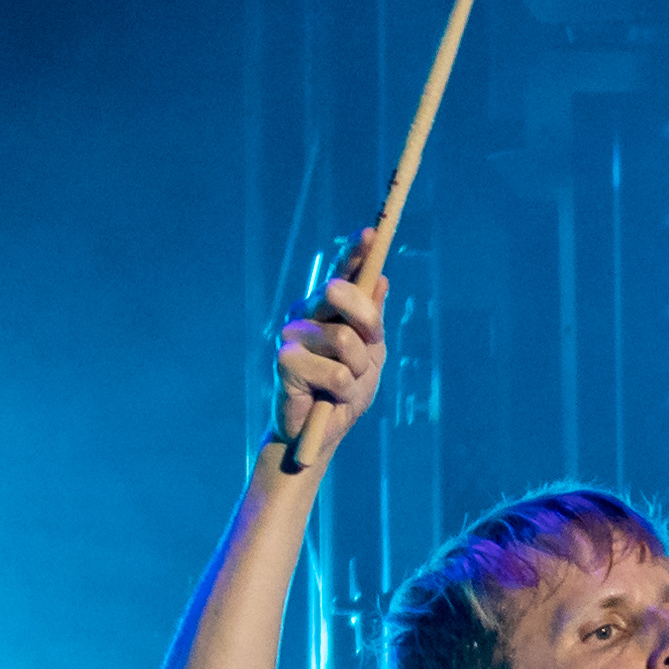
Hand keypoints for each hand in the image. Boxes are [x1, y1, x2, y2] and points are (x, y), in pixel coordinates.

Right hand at [272, 230, 387, 456]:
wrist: (320, 435)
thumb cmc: (343, 394)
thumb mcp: (370, 356)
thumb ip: (372, 321)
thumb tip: (382, 279)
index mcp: (325, 309)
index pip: (341, 274)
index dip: (354, 254)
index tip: (371, 234)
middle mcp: (305, 314)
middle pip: (339, 294)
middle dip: (365, 321)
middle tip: (369, 347)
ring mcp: (292, 335)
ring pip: (343, 341)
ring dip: (357, 372)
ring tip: (344, 387)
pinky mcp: (285, 362)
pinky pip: (335, 372)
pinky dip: (343, 391)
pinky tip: (329, 399)